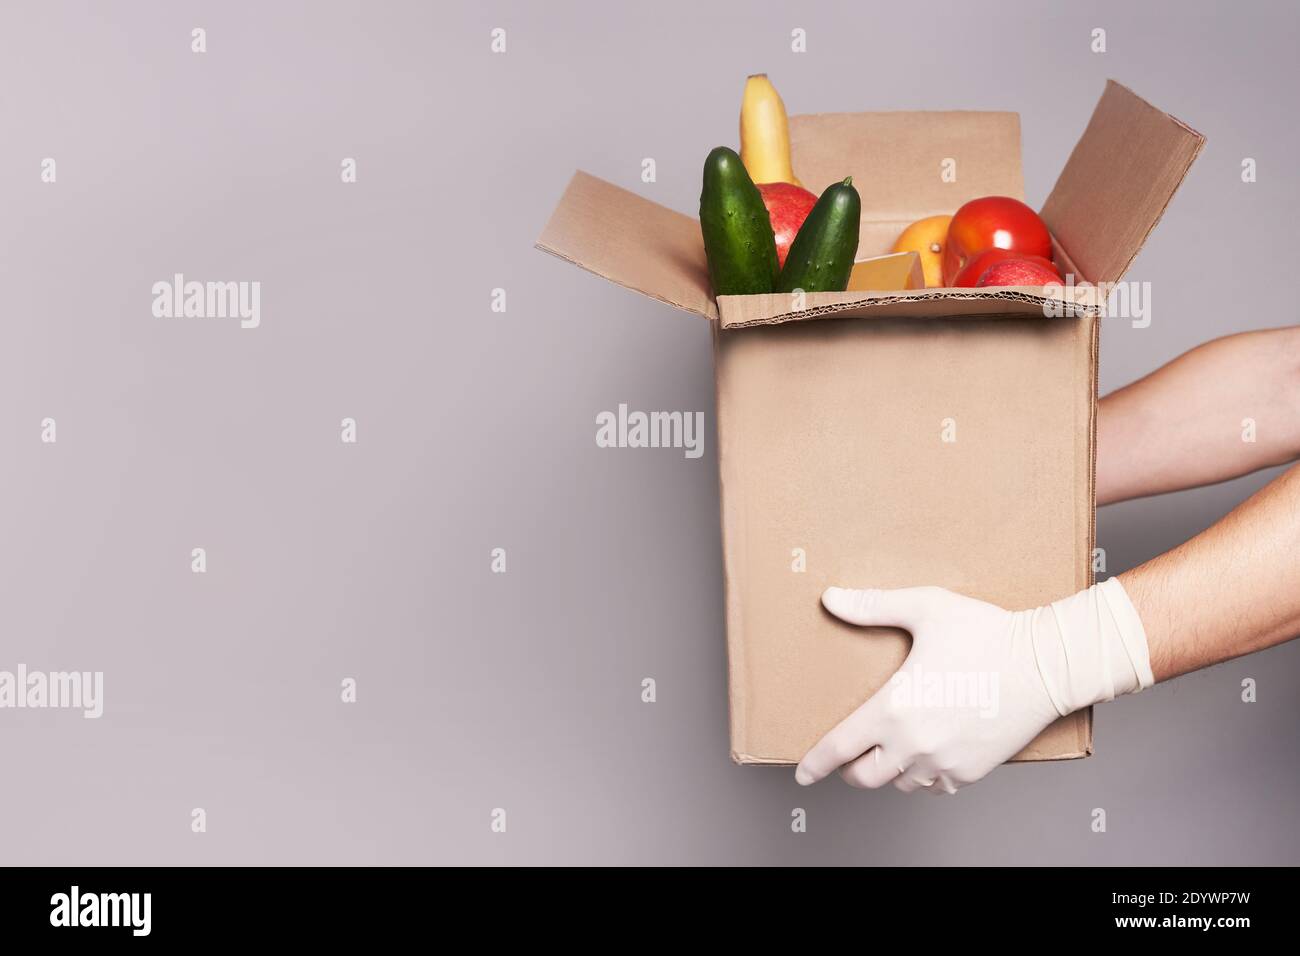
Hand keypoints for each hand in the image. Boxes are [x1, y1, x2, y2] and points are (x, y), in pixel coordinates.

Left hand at [795, 579, 1153, 793]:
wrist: (1045, 664)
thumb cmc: (987, 633)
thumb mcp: (925, 609)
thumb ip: (873, 606)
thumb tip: (831, 598)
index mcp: (894, 709)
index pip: (840, 748)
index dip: (815, 764)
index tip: (802, 773)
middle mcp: (914, 744)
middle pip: (864, 777)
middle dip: (849, 769)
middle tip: (849, 754)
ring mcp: (944, 762)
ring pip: (900, 784)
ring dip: (888, 771)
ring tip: (889, 749)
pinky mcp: (971, 771)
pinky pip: (935, 786)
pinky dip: (923, 777)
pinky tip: (926, 755)